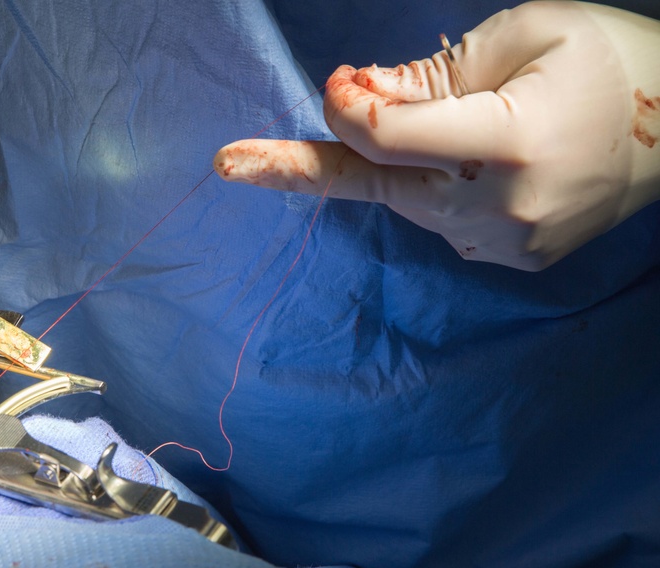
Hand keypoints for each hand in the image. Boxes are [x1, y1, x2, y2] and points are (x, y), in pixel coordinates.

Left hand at [214, 1, 659, 270]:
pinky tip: (476, 162)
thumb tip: (355, 97)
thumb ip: (431, 75)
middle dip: (309, 166)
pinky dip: (432, 187)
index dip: (344, 114)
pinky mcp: (512, 260)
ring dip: (394, 165)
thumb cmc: (608, 60)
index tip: (323, 89)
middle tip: (233, 162)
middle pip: (382, 182)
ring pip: (408, 201)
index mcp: (510, 143)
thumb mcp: (525, 33)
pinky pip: (441, 221)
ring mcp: (507, 244)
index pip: (389, 140)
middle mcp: (503, 208)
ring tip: (455, 126)